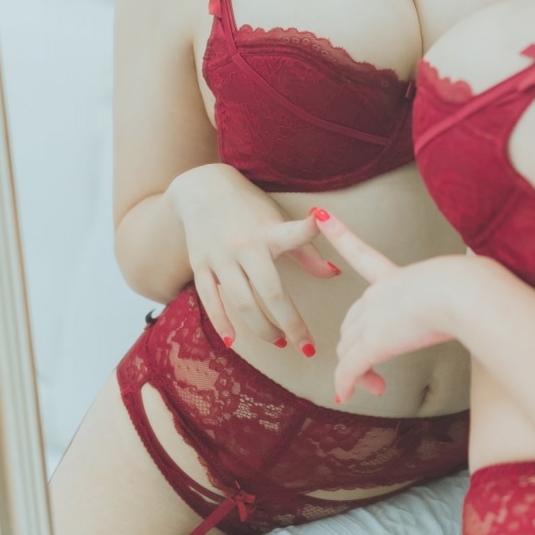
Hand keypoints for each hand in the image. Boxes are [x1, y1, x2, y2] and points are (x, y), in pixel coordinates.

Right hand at [168, 165, 339, 352]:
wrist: (201, 188)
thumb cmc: (249, 208)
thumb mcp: (277, 220)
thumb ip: (305, 249)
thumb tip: (334, 273)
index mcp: (268, 231)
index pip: (295, 236)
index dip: (312, 238)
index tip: (335, 264)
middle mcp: (244, 245)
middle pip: (269, 291)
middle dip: (288, 322)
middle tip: (304, 345)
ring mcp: (219, 257)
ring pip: (241, 301)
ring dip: (260, 328)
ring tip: (278, 342)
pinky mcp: (199, 265)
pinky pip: (210, 299)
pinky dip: (221, 322)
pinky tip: (233, 340)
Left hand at [311, 211, 468, 403]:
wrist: (465, 293)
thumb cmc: (474, 286)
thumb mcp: (465, 275)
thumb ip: (465, 274)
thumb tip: (485, 263)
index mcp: (397, 277)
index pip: (361, 253)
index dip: (340, 234)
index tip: (321, 216)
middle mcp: (378, 294)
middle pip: (352, 322)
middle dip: (357, 348)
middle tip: (375, 369)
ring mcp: (371, 318)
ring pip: (348, 349)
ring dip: (358, 371)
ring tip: (378, 385)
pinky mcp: (372, 343)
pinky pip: (349, 370)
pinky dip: (345, 385)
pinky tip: (345, 395)